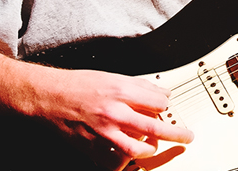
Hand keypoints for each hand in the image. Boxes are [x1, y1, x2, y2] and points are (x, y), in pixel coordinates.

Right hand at [32, 67, 193, 168]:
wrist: (50, 96)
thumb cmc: (79, 85)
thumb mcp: (113, 76)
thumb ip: (140, 86)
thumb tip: (162, 92)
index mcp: (121, 91)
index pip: (159, 102)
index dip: (167, 105)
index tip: (168, 107)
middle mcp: (114, 112)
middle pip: (154, 127)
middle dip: (176, 134)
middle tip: (187, 137)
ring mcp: (103, 132)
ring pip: (136, 149)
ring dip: (150, 150)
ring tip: (154, 147)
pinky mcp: (92, 147)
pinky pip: (113, 161)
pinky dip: (124, 161)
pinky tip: (128, 156)